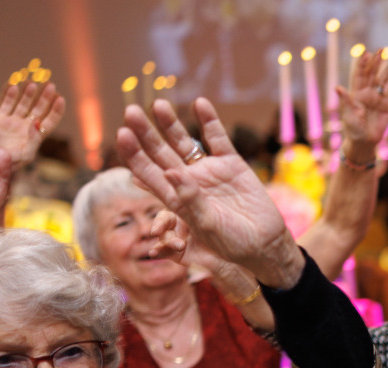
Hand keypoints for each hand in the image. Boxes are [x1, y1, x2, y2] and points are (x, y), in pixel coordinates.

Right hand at [0, 74, 65, 171]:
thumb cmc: (9, 164)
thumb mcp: (25, 155)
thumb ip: (34, 139)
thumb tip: (37, 122)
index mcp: (35, 136)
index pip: (49, 121)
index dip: (55, 110)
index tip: (60, 98)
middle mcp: (25, 126)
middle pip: (38, 108)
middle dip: (44, 97)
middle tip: (50, 84)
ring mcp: (11, 121)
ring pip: (22, 103)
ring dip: (28, 93)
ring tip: (32, 82)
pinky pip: (4, 103)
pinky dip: (8, 94)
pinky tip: (13, 84)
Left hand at [117, 98, 301, 288]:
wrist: (265, 244)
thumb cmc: (232, 242)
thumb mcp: (207, 224)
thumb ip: (189, 199)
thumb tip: (169, 171)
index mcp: (175, 198)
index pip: (147, 172)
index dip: (134, 154)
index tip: (123, 135)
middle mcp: (187, 181)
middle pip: (160, 152)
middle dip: (145, 133)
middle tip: (131, 113)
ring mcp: (208, 170)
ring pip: (184, 142)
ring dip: (170, 124)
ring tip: (158, 105)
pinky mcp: (231, 164)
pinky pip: (217, 138)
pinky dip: (209, 121)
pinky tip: (200, 104)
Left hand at [335, 48, 387, 151]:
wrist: (364, 142)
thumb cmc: (353, 129)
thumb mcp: (348, 114)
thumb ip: (346, 100)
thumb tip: (338, 87)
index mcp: (356, 92)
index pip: (359, 74)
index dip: (362, 63)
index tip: (366, 53)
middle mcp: (367, 92)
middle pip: (372, 73)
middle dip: (377, 61)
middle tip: (383, 49)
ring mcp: (377, 98)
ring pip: (383, 81)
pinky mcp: (386, 105)